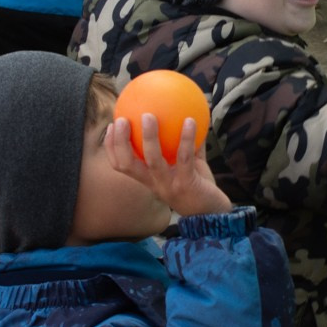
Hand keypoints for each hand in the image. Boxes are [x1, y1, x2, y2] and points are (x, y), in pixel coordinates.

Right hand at [105, 114, 232, 217]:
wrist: (214, 213)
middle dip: (120, 142)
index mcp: (149, 179)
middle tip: (122, 120)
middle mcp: (154, 184)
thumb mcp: (188, 164)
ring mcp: (169, 186)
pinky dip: (187, 138)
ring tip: (148, 116)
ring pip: (152, 160)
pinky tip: (190, 120)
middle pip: (127, 165)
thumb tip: (183, 114)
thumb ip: (184, 144)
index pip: (121, 165)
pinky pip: (184, 157)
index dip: (111, 147)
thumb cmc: (199, 186)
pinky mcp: (186, 184)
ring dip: (149, 137)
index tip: (111, 126)